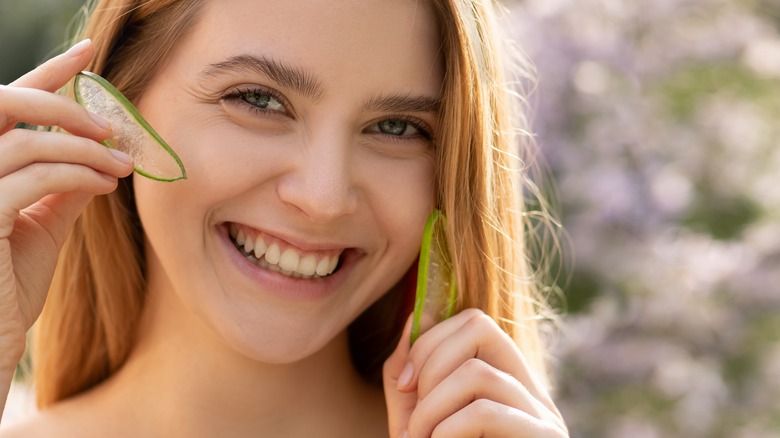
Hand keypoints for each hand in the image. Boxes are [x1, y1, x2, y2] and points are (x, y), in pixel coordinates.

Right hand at [0, 39, 133, 373]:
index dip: (46, 74)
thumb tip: (101, 157)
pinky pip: (34, 178)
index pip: (7, 103)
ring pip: (27, 141)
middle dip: (63, 106)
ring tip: (118, 165)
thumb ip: (64, 187)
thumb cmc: (9, 287)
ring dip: (84, 149)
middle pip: (3, 102)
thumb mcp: (43, 226)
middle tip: (108, 126)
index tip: (89, 55)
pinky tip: (105, 184)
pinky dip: (78, 175)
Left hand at [383, 308, 567, 436]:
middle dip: (429, 366)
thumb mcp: (417, 418)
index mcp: (505, 378)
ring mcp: (544, 416)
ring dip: (430, 410)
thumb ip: (410, 374)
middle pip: (480, 327)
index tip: (404, 385)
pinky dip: (446, 431)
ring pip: (478, 375)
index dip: (428, 341)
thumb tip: (412, 320)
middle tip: (411, 418)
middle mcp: (532, 390)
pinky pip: (485, 413)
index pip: (473, 321)